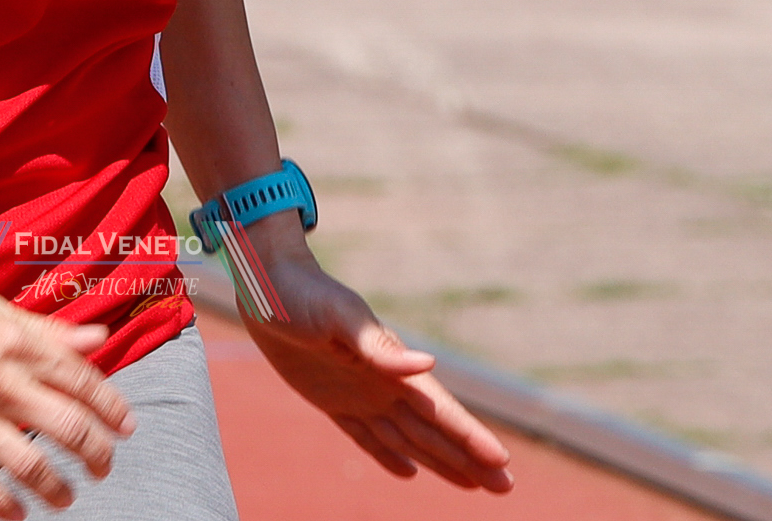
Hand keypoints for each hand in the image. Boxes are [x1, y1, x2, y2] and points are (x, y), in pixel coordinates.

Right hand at [0, 280, 137, 515]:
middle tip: (104, 465)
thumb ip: (50, 330)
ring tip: (67, 497)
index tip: (125, 427)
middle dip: (96, 453)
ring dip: (57, 487)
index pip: (82, 381)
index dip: (112, 408)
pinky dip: (4, 504)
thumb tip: (99, 336)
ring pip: (29, 463)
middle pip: (67, 427)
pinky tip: (19, 512)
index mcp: (17, 342)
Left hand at [244, 248, 515, 490]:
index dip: (471, 437)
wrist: (267, 284)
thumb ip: (380, 346)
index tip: (502, 463)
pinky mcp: (333, 400)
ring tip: (472, 485)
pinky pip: (367, 438)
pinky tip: (409, 472)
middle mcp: (384, 383)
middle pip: (434, 432)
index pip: (441, 411)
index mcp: (392, 365)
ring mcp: (360, 394)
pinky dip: (389, 456)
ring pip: (408, 439)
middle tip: (505, 487)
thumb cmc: (305, 294)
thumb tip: (429, 364)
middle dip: (470, 458)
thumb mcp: (339, 317)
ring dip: (441, 462)